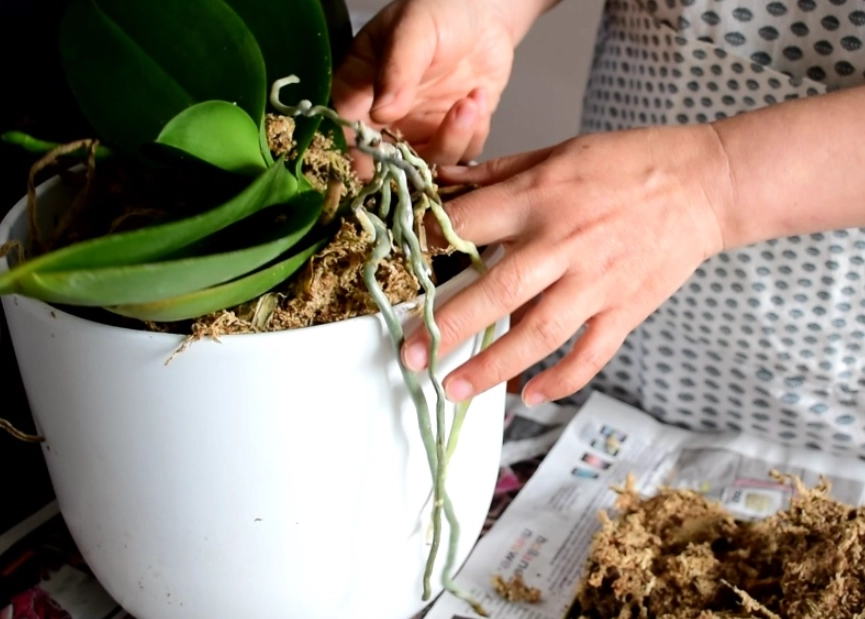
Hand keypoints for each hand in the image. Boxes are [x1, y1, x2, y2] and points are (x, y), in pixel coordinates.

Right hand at [332, 0, 518, 164]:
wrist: (483, 14)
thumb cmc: (437, 11)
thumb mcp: (413, 31)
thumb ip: (397, 70)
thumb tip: (382, 113)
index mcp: (357, 92)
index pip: (346, 136)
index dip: (362, 154)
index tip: (389, 153)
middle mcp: (383, 121)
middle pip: (387, 165)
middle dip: (418, 158)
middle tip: (448, 122)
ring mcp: (417, 132)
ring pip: (427, 166)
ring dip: (453, 139)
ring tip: (471, 101)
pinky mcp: (450, 136)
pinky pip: (459, 157)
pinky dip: (473, 135)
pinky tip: (478, 98)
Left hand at [401, 125, 732, 404]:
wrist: (706, 181)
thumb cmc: (628, 162)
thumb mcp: (558, 151)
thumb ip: (499, 171)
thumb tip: (445, 179)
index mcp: (540, 197)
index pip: (469, 225)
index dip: (429, 248)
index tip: (403, 274)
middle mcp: (564, 242)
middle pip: (498, 292)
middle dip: (448, 326)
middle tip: (411, 354)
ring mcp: (598, 281)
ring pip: (539, 333)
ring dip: (492, 366)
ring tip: (452, 388)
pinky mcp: (627, 308)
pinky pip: (591, 354)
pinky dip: (561, 379)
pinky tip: (530, 396)